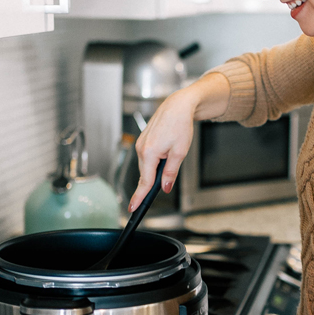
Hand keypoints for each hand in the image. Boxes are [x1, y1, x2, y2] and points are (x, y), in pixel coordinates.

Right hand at [129, 72, 230, 209]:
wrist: (178, 106)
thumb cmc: (180, 124)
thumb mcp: (180, 152)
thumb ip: (170, 172)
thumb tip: (164, 186)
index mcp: (149, 152)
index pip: (144, 181)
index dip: (139, 197)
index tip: (134, 208)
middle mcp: (141, 148)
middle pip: (146, 174)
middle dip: (154, 181)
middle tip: (165, 183)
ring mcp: (140, 144)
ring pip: (147, 165)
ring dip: (156, 168)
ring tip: (171, 156)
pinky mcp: (143, 140)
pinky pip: (147, 157)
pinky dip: (154, 160)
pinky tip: (165, 153)